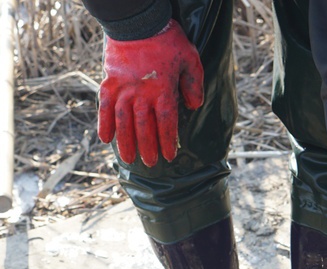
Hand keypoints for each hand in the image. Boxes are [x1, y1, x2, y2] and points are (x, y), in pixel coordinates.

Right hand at [98, 19, 203, 167]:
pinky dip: (103, 123)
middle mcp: (142, 94)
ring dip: (126, 142)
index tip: (169, 155)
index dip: (168, 141)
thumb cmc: (167, 39)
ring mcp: (124, 88)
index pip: (166, 123)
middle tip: (151, 163)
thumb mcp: (190, 58)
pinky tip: (105, 138)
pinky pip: (104, 106)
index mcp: (163, 90)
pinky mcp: (110, 81)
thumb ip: (194, 84)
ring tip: (128, 159)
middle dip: (148, 148)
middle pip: (144, 127)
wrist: (137, 20)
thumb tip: (194, 106)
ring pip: (123, 121)